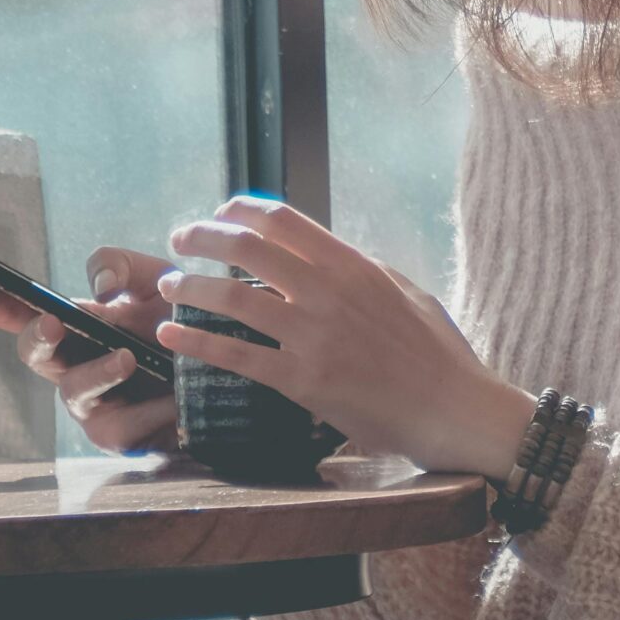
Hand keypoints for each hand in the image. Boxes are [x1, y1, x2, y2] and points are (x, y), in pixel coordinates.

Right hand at [0, 248, 177, 454]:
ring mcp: (91, 402)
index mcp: (75, 324)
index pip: (23, 311)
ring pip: (75, 389)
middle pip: (34, 352)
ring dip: (99, 371)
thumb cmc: (180, 322)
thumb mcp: (156, 279)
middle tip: (52, 321)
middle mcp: (73, 363)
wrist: (224, 364)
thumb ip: (121, 266)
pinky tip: (168, 401)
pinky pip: (119, 426)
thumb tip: (99, 286)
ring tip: (128, 357)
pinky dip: (145, 411)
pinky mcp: (117, 435)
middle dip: (36, 336)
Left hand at [156, 196, 538, 477]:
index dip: (238, 210)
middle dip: (201, 238)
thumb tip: (324, 255)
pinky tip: (171, 336)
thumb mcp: (405, 290)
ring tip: (166, 287)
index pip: (282, 219)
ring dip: (188, 287)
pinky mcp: (303, 381)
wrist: (453, 409)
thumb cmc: (436, 352)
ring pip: (232, 297)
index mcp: (352, 264)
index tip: (217, 214)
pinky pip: (236, 355)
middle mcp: (328, 291)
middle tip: (178, 242)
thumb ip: (361, 270)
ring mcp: (313, 336)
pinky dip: (196, 342)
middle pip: (246, 247)